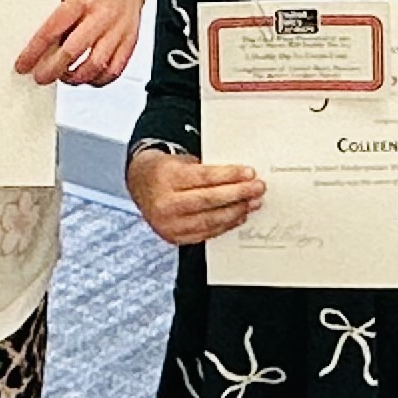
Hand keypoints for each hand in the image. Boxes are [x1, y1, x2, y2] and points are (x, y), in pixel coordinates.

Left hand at [16, 0, 143, 84]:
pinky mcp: (129, 42)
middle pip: (73, 51)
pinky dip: (98, 79)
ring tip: (64, 77)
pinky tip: (86, 78)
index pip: (53, 28)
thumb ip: (55, 10)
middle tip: (41, 77)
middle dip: (52, 69)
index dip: (35, 50)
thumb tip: (31, 35)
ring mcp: (117, 30)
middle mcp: (101, 15)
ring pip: (95, 65)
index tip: (23, 64)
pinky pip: (114, 69)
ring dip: (75, 78)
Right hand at [127, 150, 263, 244]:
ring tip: (251, 203)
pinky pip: (205, 233)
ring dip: (235, 211)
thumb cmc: (166, 170)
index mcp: (166, 178)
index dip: (230, 176)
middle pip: (209, 200)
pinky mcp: (173, 237)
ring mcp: (167, 224)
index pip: (204, 177)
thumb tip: (241, 177)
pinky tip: (237, 216)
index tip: (249, 173)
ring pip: (210, 220)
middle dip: (238, 194)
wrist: (141, 184)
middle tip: (257, 189)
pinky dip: (224, 225)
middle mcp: (164, 203)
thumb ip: (207, 169)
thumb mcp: (182, 160)